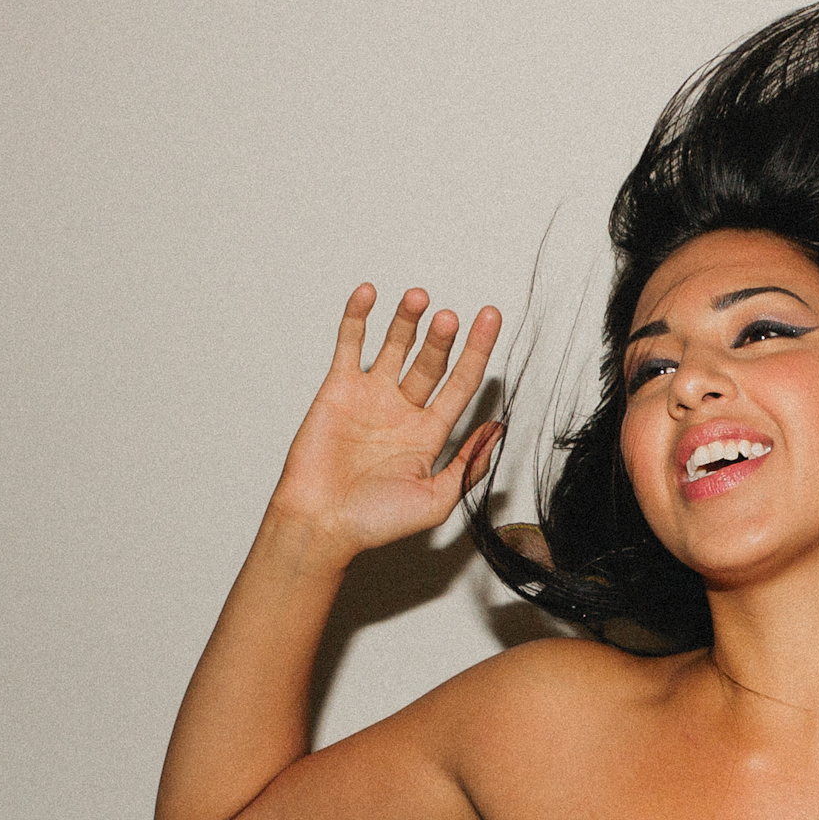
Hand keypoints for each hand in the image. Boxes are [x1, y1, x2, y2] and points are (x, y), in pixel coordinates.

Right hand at [267, 284, 502, 561]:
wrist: (321, 525)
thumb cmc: (374, 523)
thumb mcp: (436, 500)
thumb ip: (468, 465)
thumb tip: (497, 431)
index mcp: (429, 434)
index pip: (461, 382)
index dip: (478, 350)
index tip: (491, 318)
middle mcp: (403, 411)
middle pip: (430, 362)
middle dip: (442, 339)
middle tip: (449, 318)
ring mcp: (370, 397)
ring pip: (395, 346)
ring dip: (407, 320)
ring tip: (418, 297)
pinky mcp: (338, 390)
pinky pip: (350, 345)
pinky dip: (358, 318)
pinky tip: (369, 294)